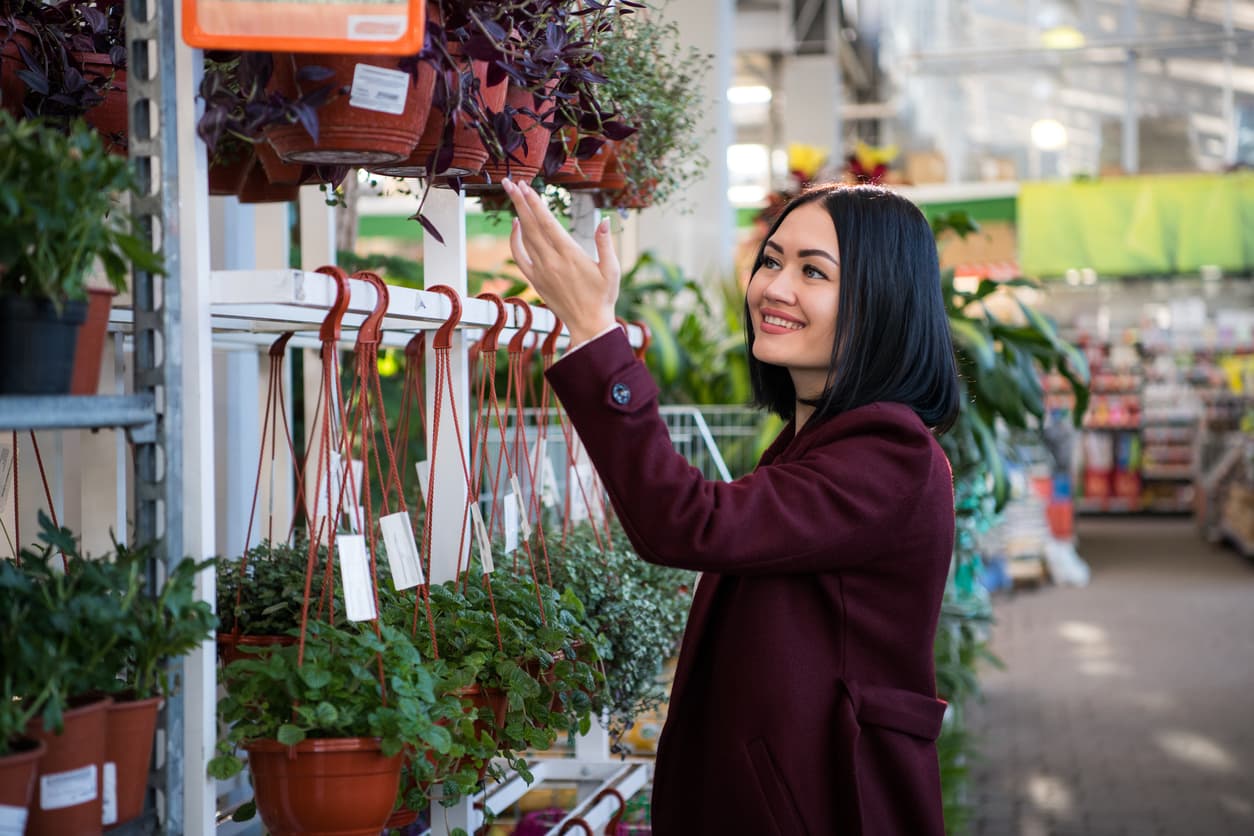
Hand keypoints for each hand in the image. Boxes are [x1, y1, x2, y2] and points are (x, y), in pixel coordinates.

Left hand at [502, 178, 619, 343]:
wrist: (588, 324)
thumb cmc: (603, 297)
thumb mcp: (612, 269)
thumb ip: (605, 243)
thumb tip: (603, 220)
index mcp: (570, 255)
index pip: (547, 222)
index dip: (535, 203)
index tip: (526, 187)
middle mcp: (551, 261)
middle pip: (531, 225)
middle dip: (520, 201)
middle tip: (511, 182)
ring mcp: (541, 270)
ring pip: (524, 237)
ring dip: (518, 214)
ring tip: (512, 195)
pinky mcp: (535, 279)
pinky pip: (519, 256)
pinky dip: (514, 239)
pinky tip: (516, 226)